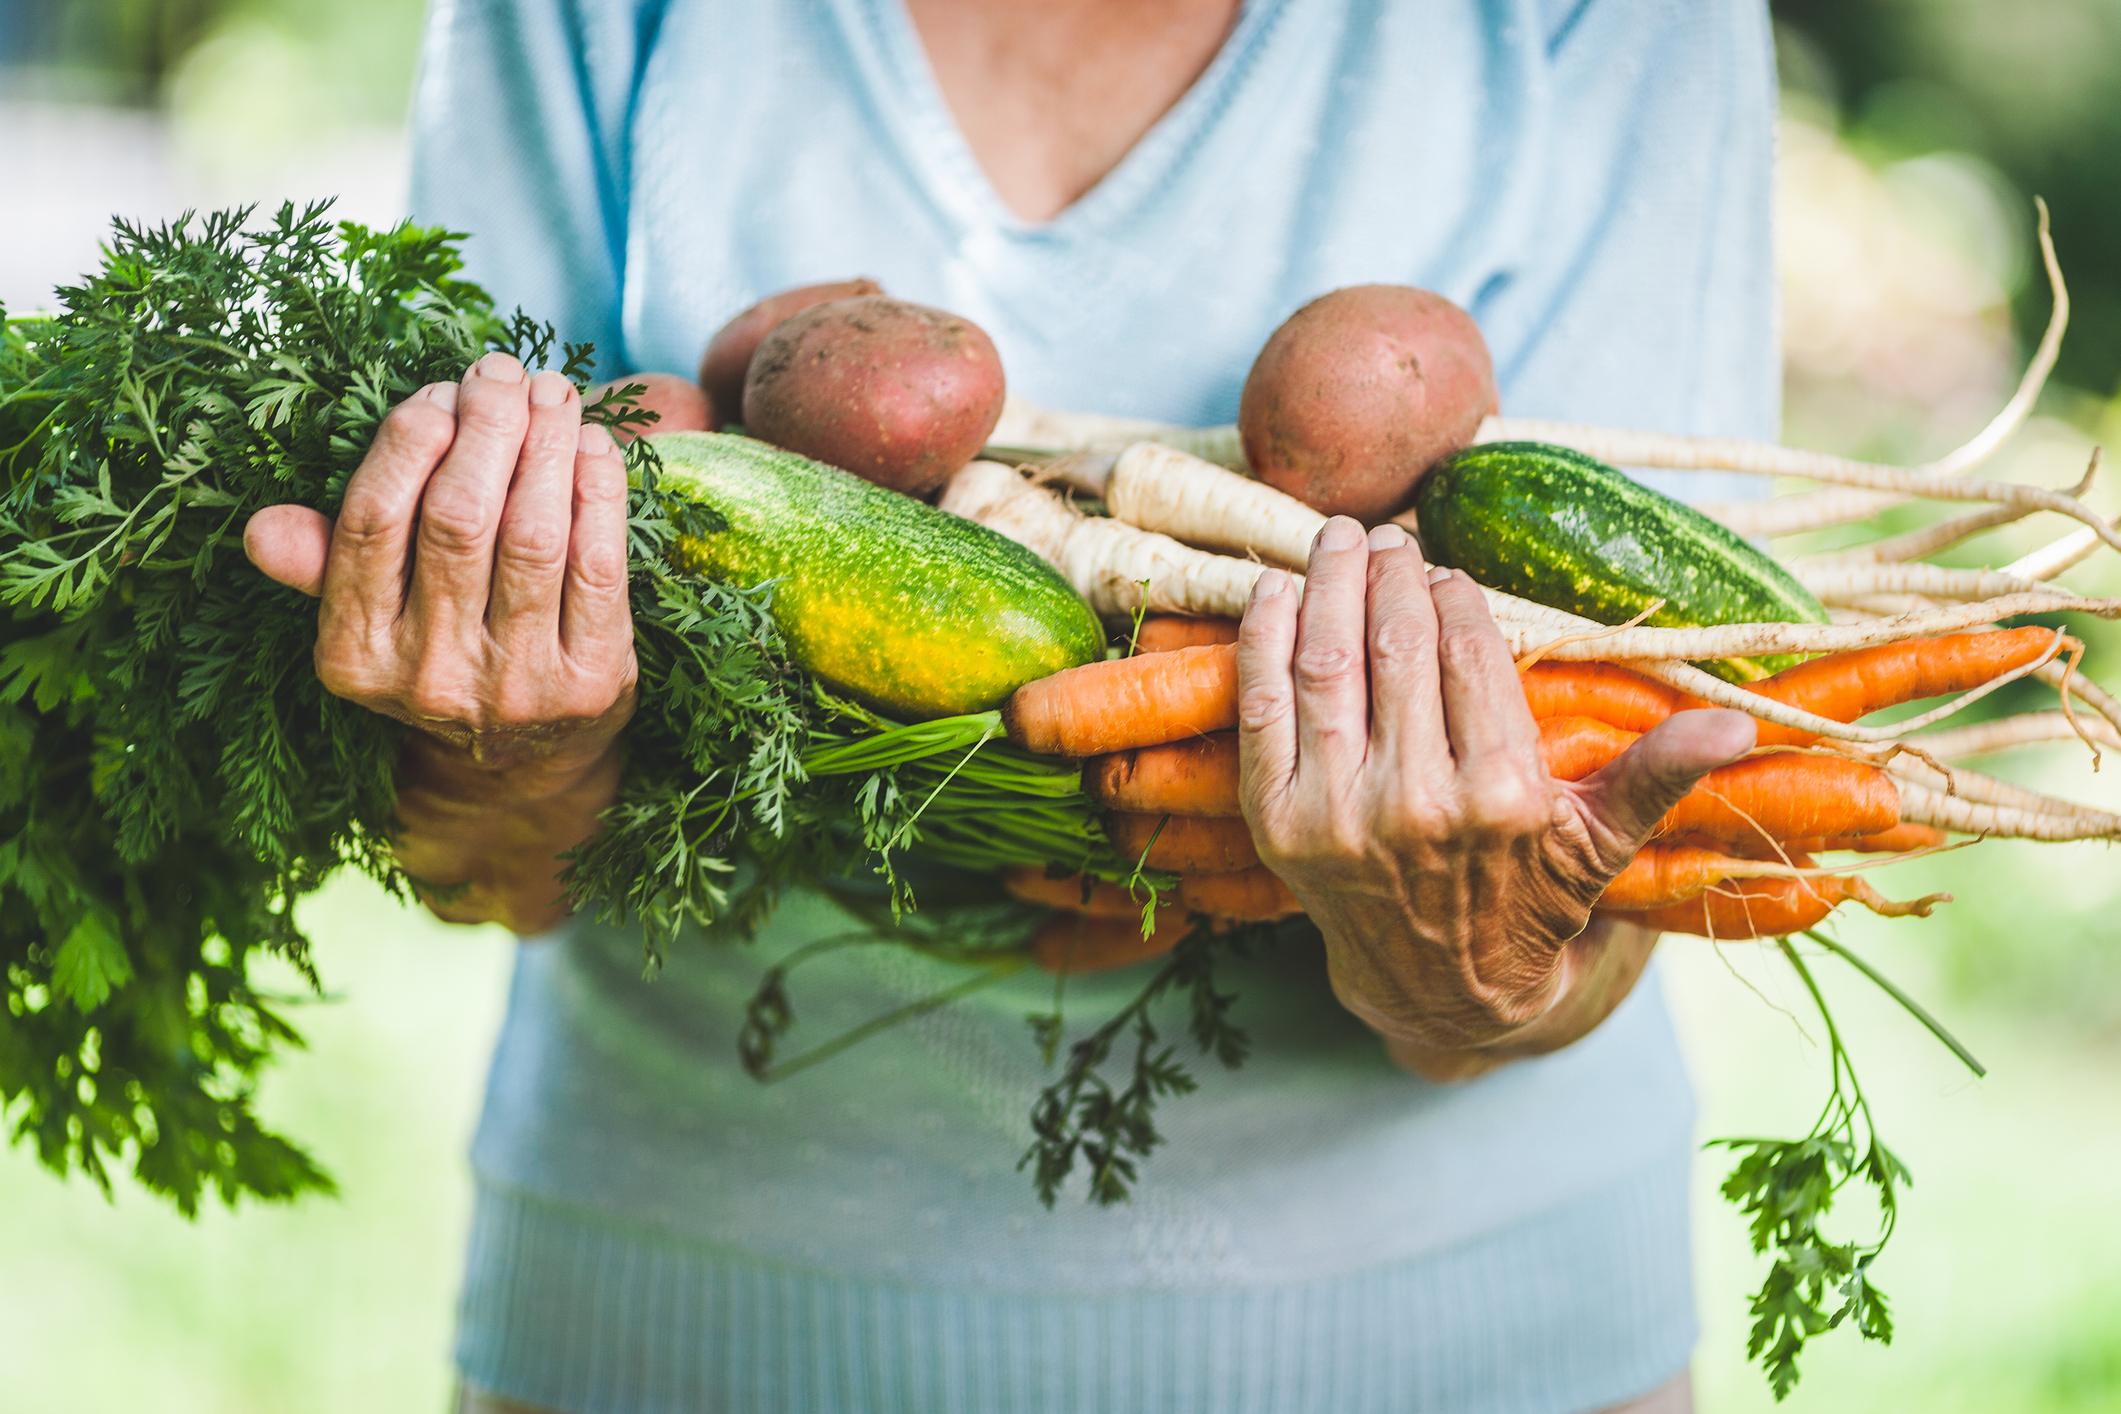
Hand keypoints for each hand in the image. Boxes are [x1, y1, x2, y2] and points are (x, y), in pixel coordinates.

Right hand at [243, 353, 639, 931]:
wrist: (522, 770)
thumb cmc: (439, 657)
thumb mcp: (366, 625)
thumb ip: (322, 568)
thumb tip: (262, 529)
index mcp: (355, 656)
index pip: (373, 521)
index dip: (409, 440)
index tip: (438, 392)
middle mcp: (432, 676)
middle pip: (458, 517)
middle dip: (484, 426)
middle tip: (502, 372)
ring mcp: (518, 684)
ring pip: (533, 535)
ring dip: (545, 446)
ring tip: (552, 392)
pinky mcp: (595, 684)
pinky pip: (600, 566)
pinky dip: (600, 494)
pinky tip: (595, 446)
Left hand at [1237, 517, 1757, 1080]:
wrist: (1435, 986)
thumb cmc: (1529, 897)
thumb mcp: (1600, 841)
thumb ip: (1658, 772)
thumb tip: (1740, 723)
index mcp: (1502, 795)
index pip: (1469, 655)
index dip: (1454, 595)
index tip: (1446, 568)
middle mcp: (1414, 804)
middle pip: (1396, 648)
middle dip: (1389, 577)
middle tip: (1387, 538)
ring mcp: (1336, 815)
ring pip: (1328, 666)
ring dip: (1327, 588)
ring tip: (1336, 542)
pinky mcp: (1277, 825)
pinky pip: (1262, 710)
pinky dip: (1263, 641)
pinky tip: (1274, 590)